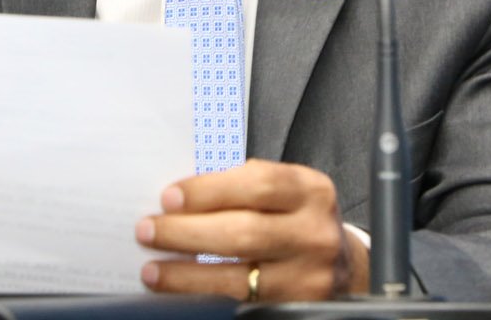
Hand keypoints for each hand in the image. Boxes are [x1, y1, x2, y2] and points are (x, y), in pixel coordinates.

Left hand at [135, 159, 369, 301]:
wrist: (343, 265)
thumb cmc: (297, 219)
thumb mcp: (284, 193)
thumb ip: (242, 187)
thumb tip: (180, 196)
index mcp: (310, 190)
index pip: (258, 184)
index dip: (208, 190)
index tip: (169, 197)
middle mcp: (314, 232)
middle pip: (244, 231)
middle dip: (187, 232)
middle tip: (148, 230)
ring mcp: (309, 275)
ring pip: (239, 275)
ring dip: (186, 273)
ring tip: (153, 269)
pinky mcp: (297, 307)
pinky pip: (241, 302)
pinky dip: (204, 295)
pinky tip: (179, 290)